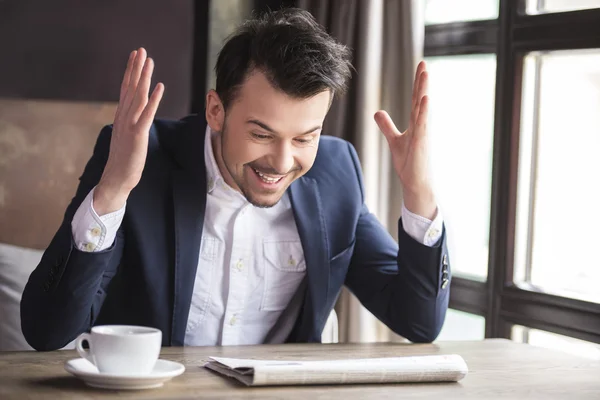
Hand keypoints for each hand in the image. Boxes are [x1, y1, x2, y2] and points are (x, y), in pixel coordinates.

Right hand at [95, 48, 164, 214]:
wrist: (116, 179)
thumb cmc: (123, 160)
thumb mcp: (126, 136)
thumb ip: (130, 123)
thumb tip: (136, 115)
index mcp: (121, 117)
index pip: (126, 89)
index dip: (130, 72)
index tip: (135, 56)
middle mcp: (123, 117)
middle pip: (130, 88)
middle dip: (136, 68)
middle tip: (141, 50)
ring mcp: (129, 125)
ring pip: (138, 96)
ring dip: (144, 77)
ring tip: (149, 61)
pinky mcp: (137, 135)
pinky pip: (146, 114)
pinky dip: (153, 100)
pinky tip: (160, 87)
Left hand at [374, 61, 435, 218]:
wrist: (415, 183)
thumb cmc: (409, 163)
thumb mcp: (394, 141)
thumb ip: (387, 126)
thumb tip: (377, 112)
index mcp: (415, 123)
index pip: (415, 99)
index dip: (417, 83)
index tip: (421, 66)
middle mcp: (421, 125)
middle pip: (420, 99)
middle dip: (422, 81)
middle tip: (423, 63)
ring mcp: (422, 133)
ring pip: (423, 108)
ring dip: (423, 91)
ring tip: (425, 74)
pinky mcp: (421, 142)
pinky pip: (423, 124)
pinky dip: (424, 111)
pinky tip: (425, 99)